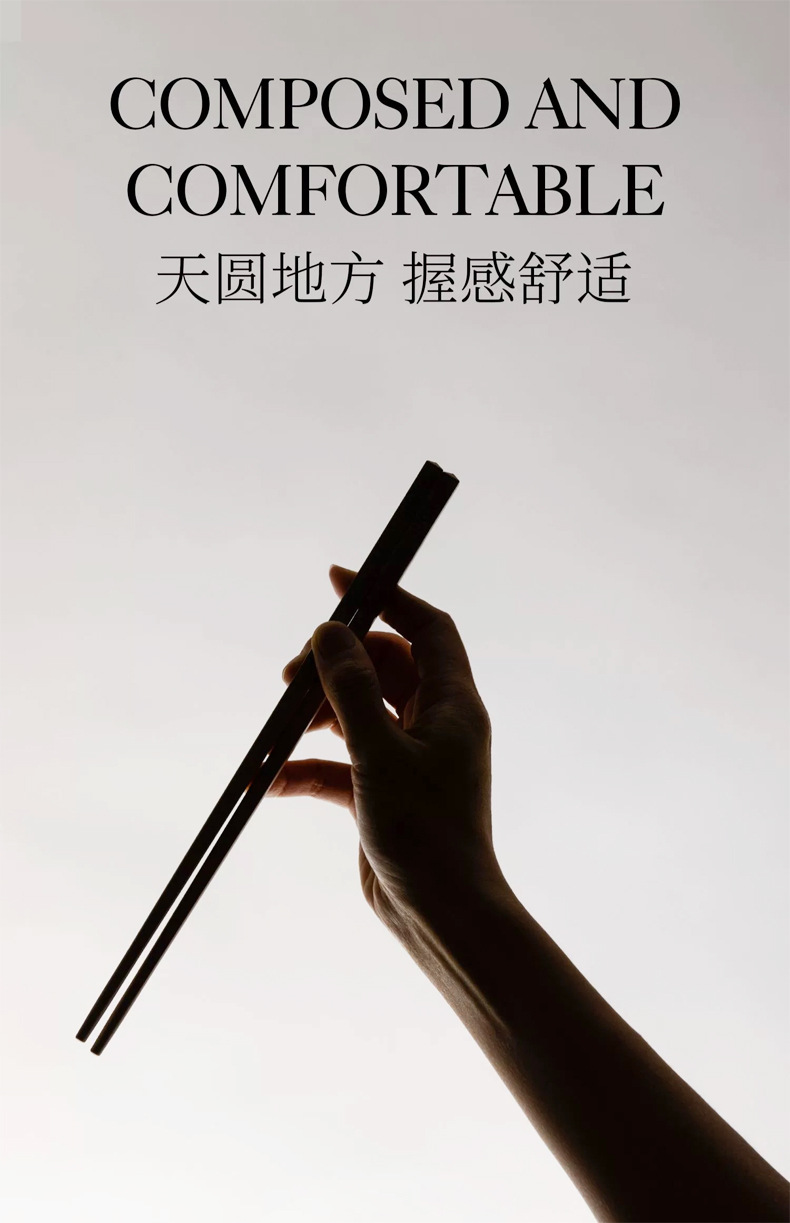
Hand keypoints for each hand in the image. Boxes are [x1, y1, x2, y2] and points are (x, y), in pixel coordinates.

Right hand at [269, 565, 500, 924]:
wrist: (441, 914)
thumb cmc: (426, 834)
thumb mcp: (379, 753)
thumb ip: (350, 690)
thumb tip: (329, 632)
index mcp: (451, 704)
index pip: (426, 628)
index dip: (387, 597)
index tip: (340, 581)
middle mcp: (434, 725)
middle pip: (383, 666)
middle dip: (336, 661)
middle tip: (291, 673)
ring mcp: (409, 759)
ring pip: (359, 712)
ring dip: (319, 711)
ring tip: (285, 723)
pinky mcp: (384, 794)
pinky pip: (342, 764)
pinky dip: (310, 766)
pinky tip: (276, 780)